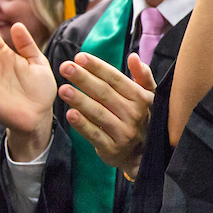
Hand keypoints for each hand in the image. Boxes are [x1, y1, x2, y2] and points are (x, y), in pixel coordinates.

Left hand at [59, 52, 155, 178]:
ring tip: (63, 89)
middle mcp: (134, 114)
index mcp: (141, 98)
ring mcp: (123, 132)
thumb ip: (142, 75)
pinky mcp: (112, 148)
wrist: (144, 155)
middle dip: (84, 79)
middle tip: (66, 67)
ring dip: (80, 100)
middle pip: (105, 93)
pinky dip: (82, 125)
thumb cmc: (142, 118)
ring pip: (99, 113)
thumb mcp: (148, 96)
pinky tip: (70, 114)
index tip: (80, 57)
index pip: (116, 79)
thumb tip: (133, 57)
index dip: (97, 67)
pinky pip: (95, 134)